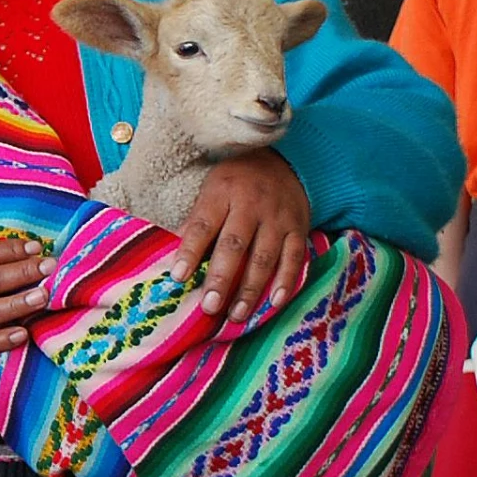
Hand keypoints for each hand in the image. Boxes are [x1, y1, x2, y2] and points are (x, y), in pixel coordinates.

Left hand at [170, 151, 310, 319]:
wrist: (285, 161)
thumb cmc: (236, 183)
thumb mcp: (210, 190)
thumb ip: (197, 222)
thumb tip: (178, 260)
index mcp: (222, 192)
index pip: (203, 225)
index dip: (190, 251)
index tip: (178, 277)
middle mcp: (251, 204)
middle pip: (234, 245)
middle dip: (221, 278)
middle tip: (209, 307)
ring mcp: (277, 217)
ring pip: (264, 257)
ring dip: (250, 289)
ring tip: (236, 315)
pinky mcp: (298, 228)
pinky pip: (294, 258)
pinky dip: (286, 281)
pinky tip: (274, 303)